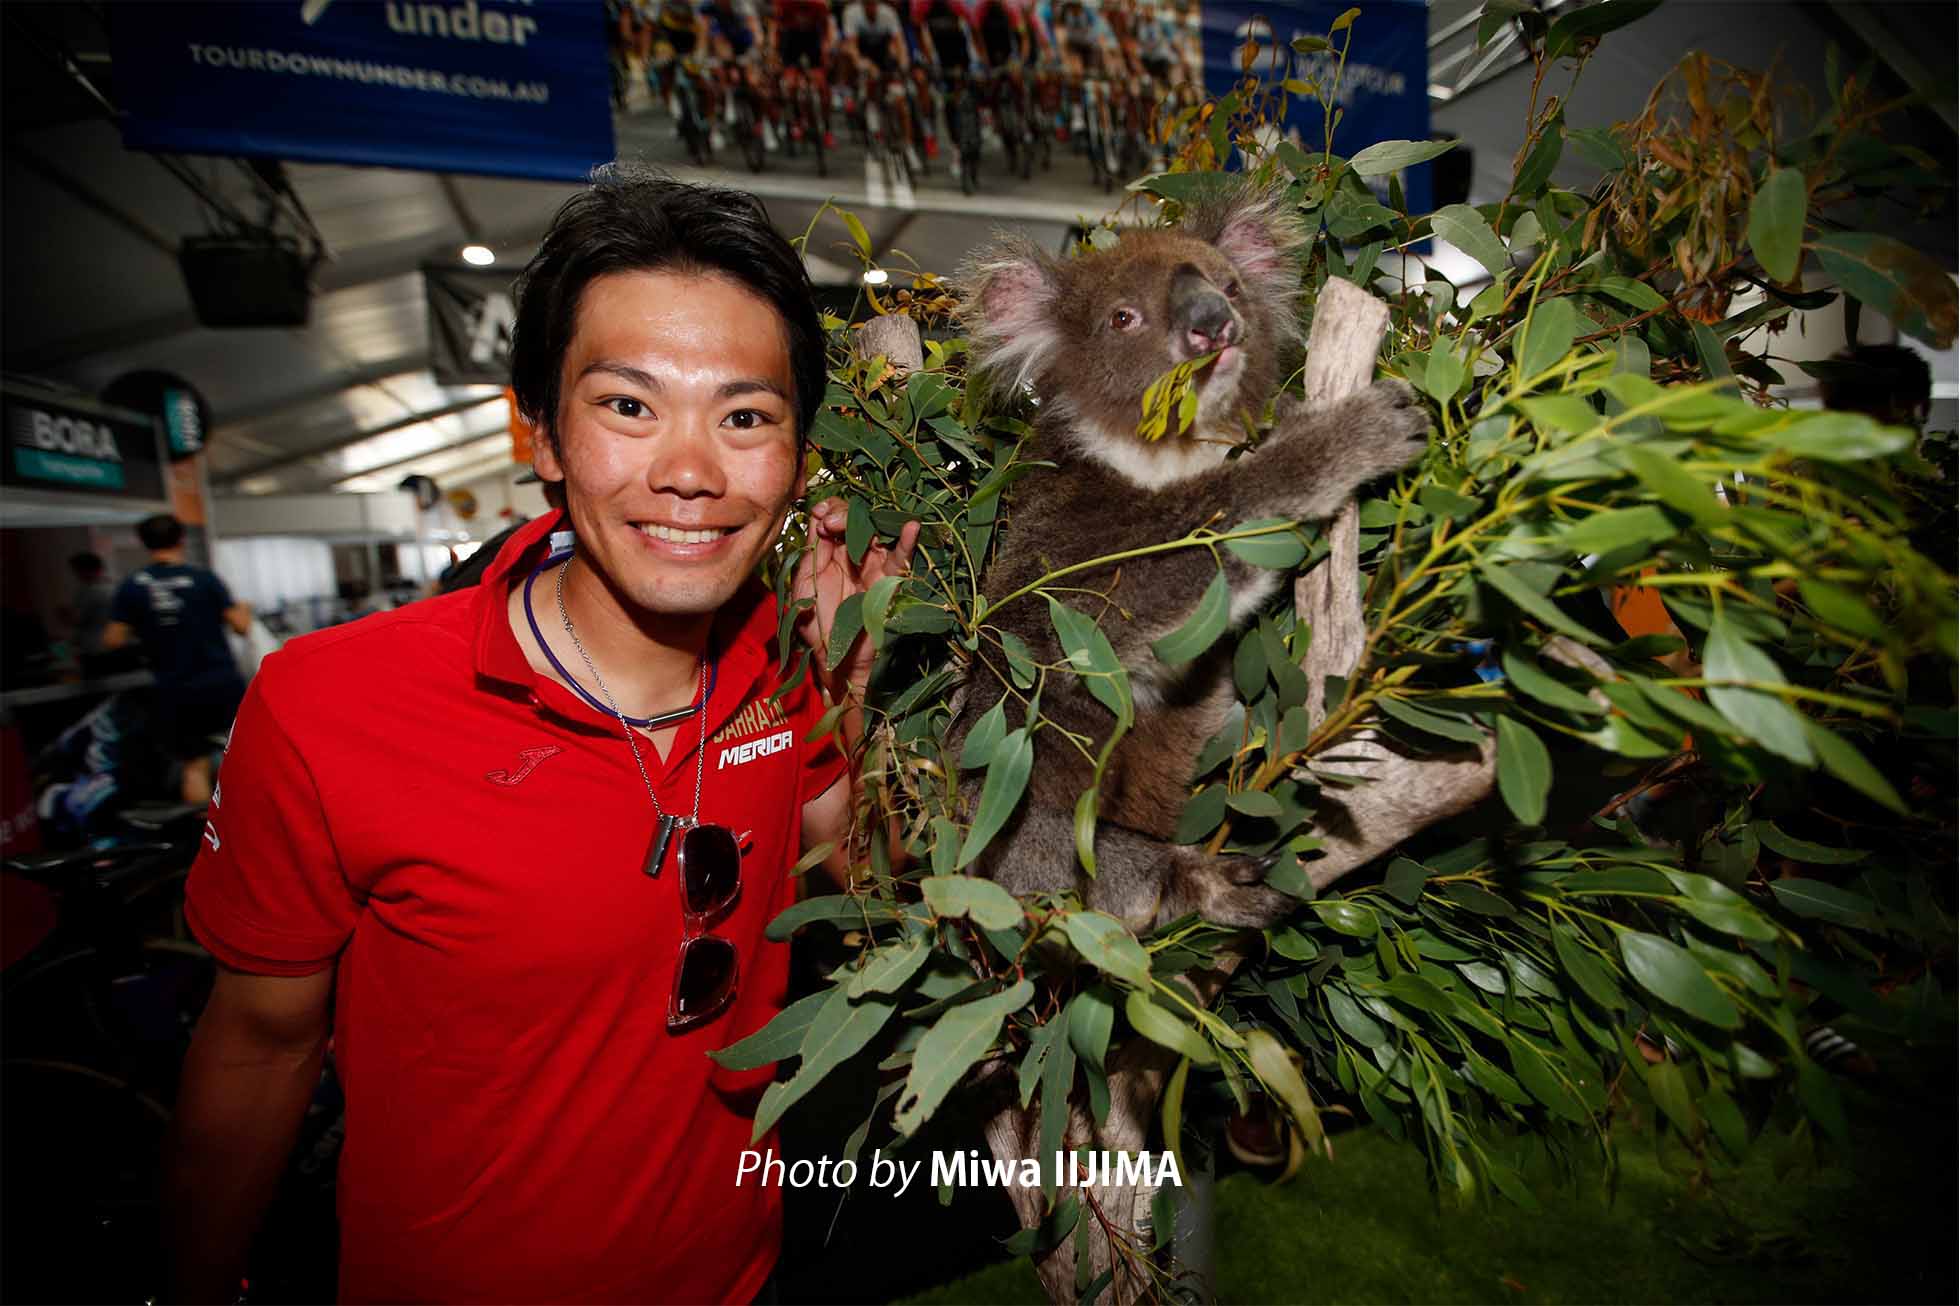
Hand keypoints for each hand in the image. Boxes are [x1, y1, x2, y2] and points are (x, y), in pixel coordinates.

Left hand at [794, 499, 919, 693]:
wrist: (835, 659)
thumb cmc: (816, 625)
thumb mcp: (804, 584)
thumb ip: (811, 552)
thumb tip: (817, 518)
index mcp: (829, 553)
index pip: (833, 519)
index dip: (828, 510)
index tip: (819, 514)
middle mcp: (853, 555)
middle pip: (856, 520)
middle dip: (843, 515)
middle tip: (830, 523)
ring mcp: (873, 566)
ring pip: (877, 533)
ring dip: (866, 523)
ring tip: (852, 524)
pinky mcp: (890, 581)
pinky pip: (902, 559)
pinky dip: (907, 542)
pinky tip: (910, 526)